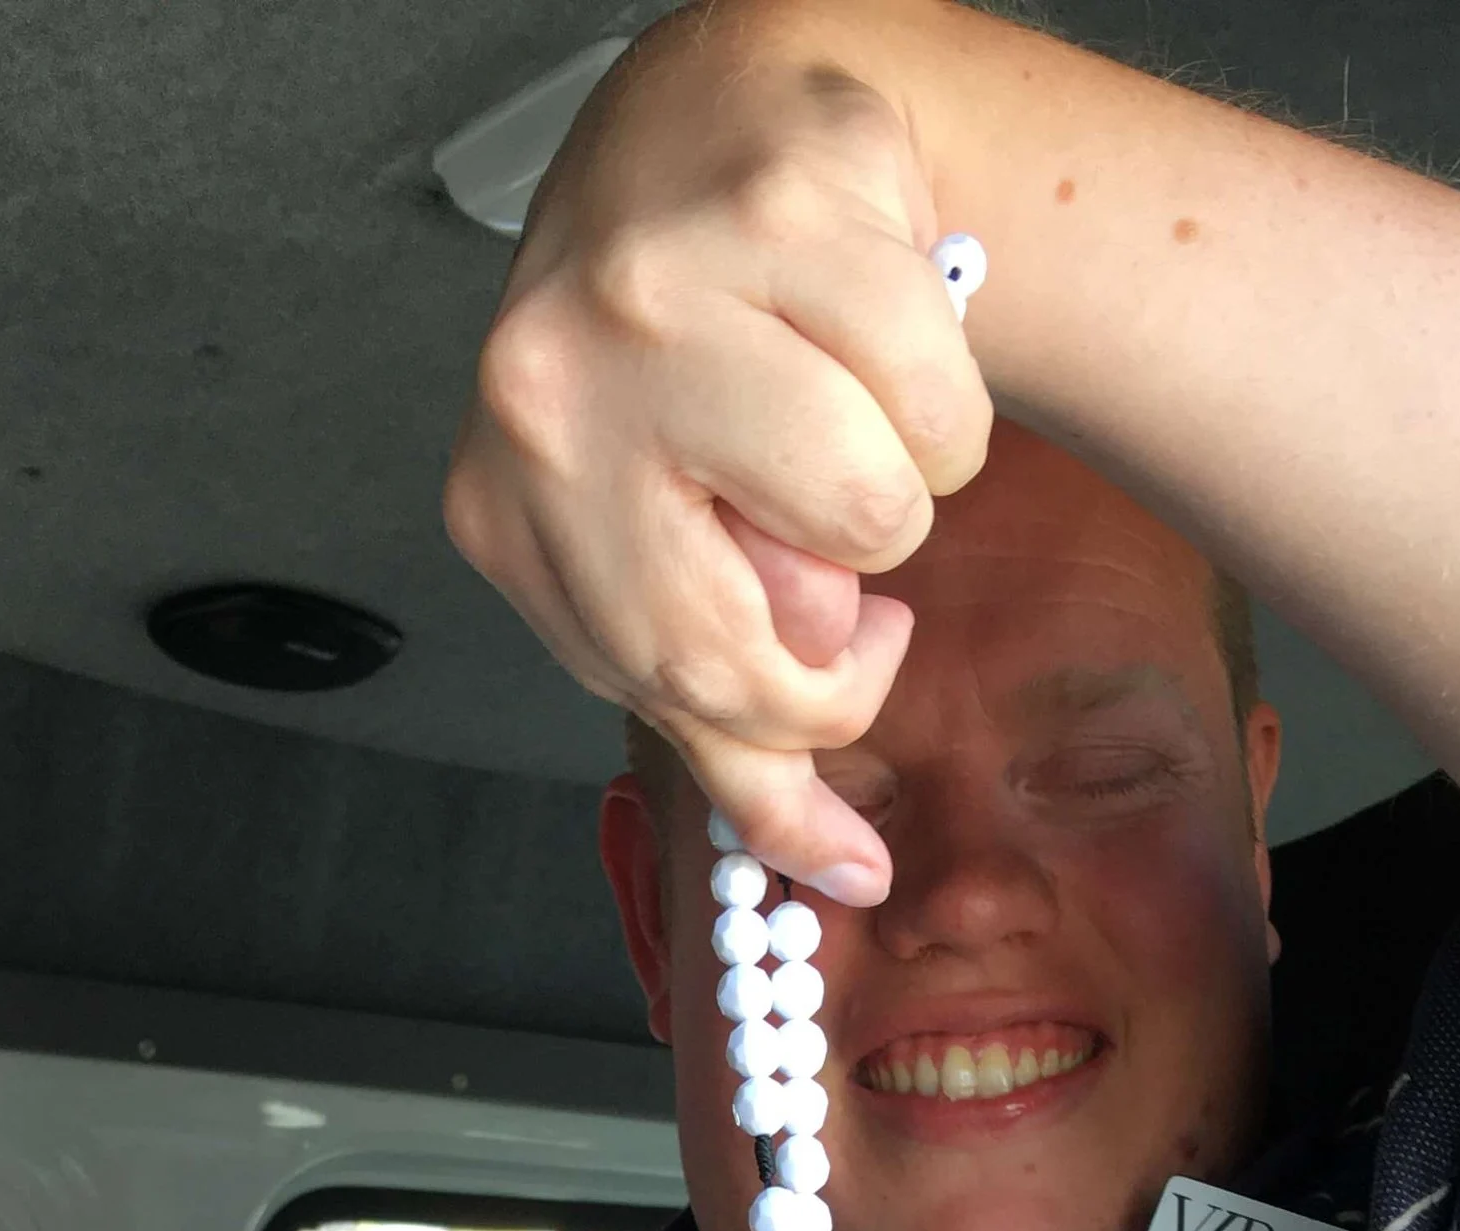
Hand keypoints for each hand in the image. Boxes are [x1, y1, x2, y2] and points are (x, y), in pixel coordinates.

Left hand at [444, 0, 990, 898]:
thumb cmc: (696, 362)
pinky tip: (888, 333)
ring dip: (907, 486)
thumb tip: (845, 877)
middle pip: (773, 634)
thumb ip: (743, 734)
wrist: (724, 124)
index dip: (804, 711)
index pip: (687, 696)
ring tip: (852, 411)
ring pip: (870, 512)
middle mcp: (549, 400)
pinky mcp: (778, 217)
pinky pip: (936, 399)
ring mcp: (650, 297)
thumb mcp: (678, 561)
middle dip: (852, 625)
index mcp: (509, 511)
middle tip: (845, 550)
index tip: (851, 679)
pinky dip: (950, 389)